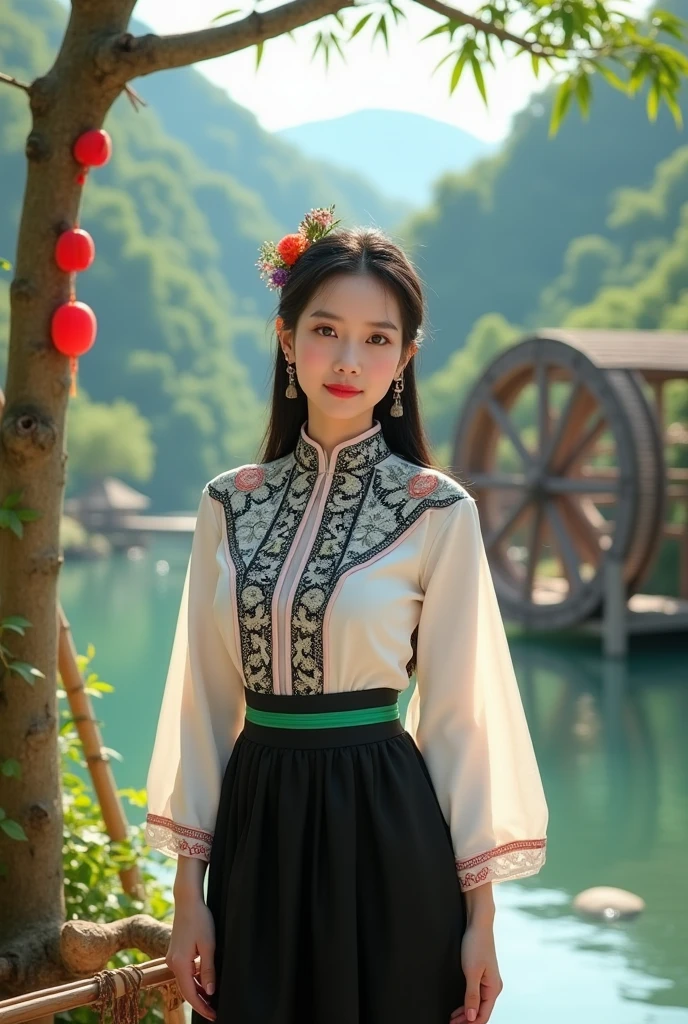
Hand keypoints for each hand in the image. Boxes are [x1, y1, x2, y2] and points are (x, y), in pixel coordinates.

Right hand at [165, 894, 216, 1020]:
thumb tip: (210, 992)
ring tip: (212, 999)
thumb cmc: (200, 920)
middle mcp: (172, 963)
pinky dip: (193, 980)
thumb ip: (208, 970)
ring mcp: (172, 957)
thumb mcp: (208, 945)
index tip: (214, 1015)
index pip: (190, 994)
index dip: (202, 1007)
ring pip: (184, 981)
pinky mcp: (175, 952)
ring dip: (197, 991)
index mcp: (179, 964)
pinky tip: (204, 981)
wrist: (188, 900)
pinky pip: (184, 972)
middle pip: (185, 990)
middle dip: (199, 1002)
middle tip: (214, 1012)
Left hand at [450, 919, 502, 1023]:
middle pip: (481, 1011)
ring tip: (452, 1019)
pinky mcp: (483, 975)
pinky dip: (467, 1003)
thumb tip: (471, 1016)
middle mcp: (493, 987)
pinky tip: (459, 1007)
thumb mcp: (472, 972)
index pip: (483, 1015)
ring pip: (478, 1004)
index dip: (470, 1023)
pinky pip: (476, 995)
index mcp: (493, 988)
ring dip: (466, 1013)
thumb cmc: (476, 945)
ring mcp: (489, 981)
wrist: (478, 924)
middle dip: (467, 1020)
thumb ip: (471, 995)